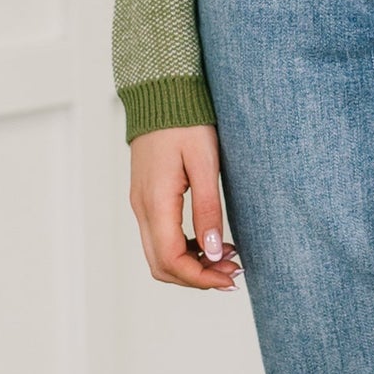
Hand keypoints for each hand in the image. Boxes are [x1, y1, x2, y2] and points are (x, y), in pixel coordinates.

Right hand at [130, 124, 240, 290]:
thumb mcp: (205, 164)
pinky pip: (160, 238)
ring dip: (191, 265)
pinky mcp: (147, 198)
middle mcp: (142, 208)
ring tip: (228, 258)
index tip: (231, 278)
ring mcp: (141, 204)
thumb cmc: (186, 123)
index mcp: (156, 202)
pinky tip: (211, 241)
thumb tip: (214, 252)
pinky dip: (184, 249)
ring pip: (159, 255)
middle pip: (161, 266)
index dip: (201, 278)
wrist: (161, 94)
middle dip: (197, 277)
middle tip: (233, 273)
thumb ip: (208, 210)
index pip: (171, 260)